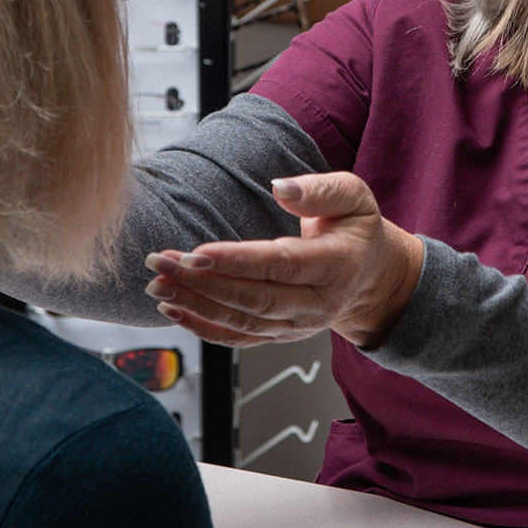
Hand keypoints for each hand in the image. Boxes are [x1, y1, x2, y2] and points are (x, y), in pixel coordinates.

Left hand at [143, 172, 423, 348]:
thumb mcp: (353, 195)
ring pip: (241, 322)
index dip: (237, 262)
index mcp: (336, 264)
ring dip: (195, 305)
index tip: (196, 253)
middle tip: (162, 263)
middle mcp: (317, 303)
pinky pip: (239, 339)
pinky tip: (174, 310)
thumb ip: (320, 189)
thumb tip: (281, 187)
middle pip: (255, 299)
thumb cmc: (356, 228)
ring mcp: (298, 325)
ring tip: (157, 284)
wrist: (370, 276)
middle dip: (203, 284)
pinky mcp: (280, 335)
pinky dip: (203, 327)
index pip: (281, 266)